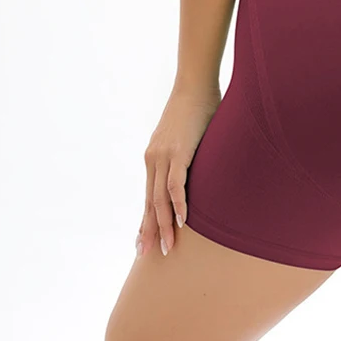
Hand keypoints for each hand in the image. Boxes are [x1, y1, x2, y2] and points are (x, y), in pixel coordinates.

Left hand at [136, 86, 221, 258]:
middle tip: (147, 255)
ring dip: (164, 225)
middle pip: (149, 203)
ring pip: (160, 199)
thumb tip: (197, 164)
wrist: (194, 84)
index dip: (146, 220)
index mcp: (154, 158)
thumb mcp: (186, 136)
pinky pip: (176, 184)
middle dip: (149, 230)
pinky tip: (182, 222)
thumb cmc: (196, 108)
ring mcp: (163, 156)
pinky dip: (178, 204)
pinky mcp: (178, 152)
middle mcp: (153, 160)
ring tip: (165, 248)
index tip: (143, 241)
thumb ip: (187, 153)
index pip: (148, 196)